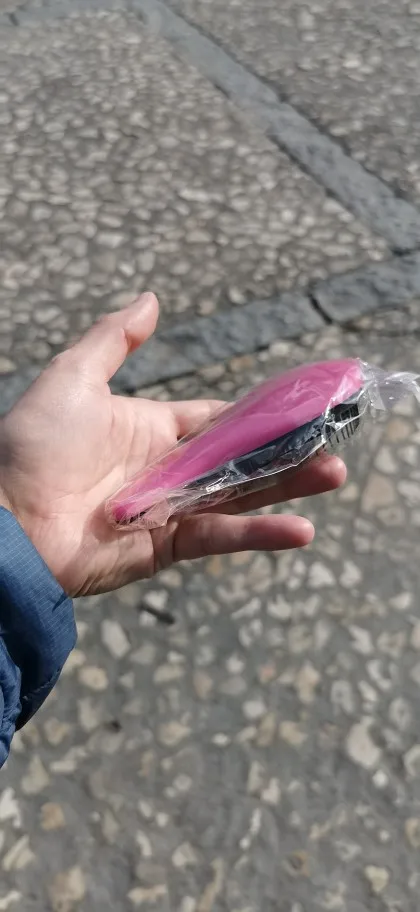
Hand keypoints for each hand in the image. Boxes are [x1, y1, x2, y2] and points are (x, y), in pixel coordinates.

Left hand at [0, 294, 345, 596]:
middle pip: (241, 459)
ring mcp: (169, 509)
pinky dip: (259, 533)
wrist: (3, 516)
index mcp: (152, 430)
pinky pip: (219, 536)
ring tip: (333, 475)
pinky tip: (302, 529)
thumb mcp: (72, 377)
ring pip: (240, 495)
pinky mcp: (164, 547)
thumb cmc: (32, 443)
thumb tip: (151, 299)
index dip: (258, 414)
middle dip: (287, 452)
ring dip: (288, 488)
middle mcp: (167, 470)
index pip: (218, 420)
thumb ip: (113, 339)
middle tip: (333, 445)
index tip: (301, 406)